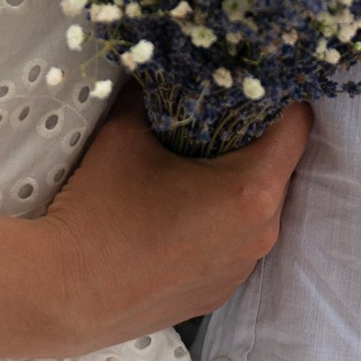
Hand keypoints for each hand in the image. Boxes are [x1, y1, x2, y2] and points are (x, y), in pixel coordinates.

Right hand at [31, 97, 309, 351]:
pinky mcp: (219, 293)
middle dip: (253, 139)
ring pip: (257, 208)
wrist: (63, 294)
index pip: (297, 126)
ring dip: (235, 183)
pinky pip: (235, 243)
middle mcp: (261, 234)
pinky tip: (178, 213)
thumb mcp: (125, 132)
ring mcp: (242, 269)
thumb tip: (162, 67)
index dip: (278, 96)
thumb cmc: (100, 210)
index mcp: (252, 191)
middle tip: (214, 117)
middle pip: (279, 168)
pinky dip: (219, 223)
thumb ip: (152, 93)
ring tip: (192, 166)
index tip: (251, 83)